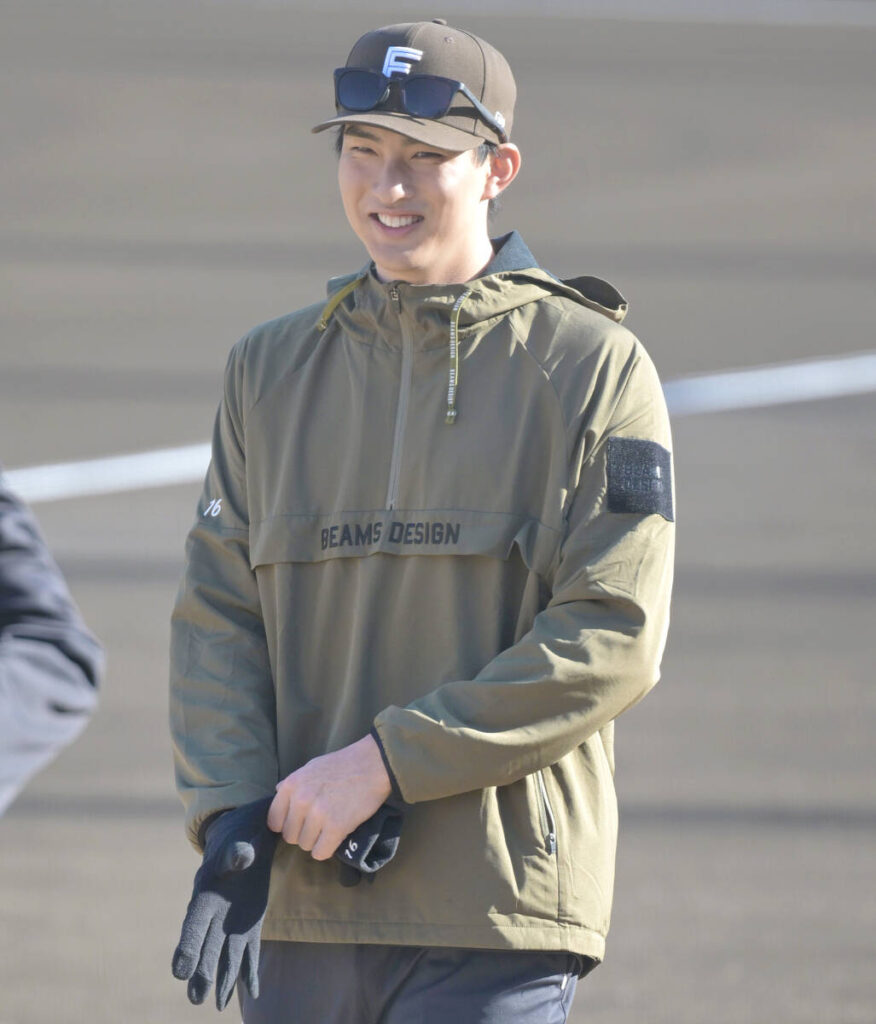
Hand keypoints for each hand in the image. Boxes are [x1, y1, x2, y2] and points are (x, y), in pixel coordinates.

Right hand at [172, 796, 277, 1010]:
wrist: (248, 839)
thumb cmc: (238, 838)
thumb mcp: (238, 841)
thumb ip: (238, 852)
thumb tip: (243, 856)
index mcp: (205, 893)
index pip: (194, 923)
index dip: (188, 946)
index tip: (180, 971)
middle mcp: (214, 914)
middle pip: (207, 946)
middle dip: (203, 970)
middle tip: (197, 998)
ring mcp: (231, 923)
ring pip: (225, 955)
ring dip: (222, 979)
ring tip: (216, 1005)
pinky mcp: (250, 927)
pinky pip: (249, 953)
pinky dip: (251, 971)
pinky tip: (254, 991)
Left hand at [267, 735, 391, 860]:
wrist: (373, 764)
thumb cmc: (343, 764)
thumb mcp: (311, 767)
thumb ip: (293, 783)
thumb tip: (277, 791)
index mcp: (291, 785)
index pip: (274, 821)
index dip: (287, 824)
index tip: (299, 823)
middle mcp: (300, 800)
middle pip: (290, 836)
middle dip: (303, 833)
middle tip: (319, 824)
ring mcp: (318, 814)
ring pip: (305, 845)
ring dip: (317, 841)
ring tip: (330, 827)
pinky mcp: (336, 827)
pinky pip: (321, 852)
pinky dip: (328, 849)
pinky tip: (336, 837)